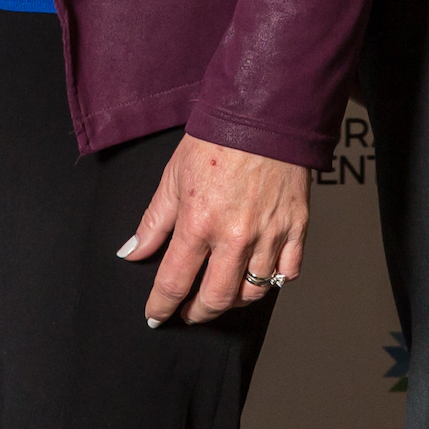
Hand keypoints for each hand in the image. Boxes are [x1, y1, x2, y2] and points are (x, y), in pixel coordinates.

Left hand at [121, 136, 309, 325]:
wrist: (263, 113)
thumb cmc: (216, 139)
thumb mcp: (173, 177)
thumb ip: (153, 222)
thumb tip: (131, 253)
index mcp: (199, 222)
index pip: (174, 281)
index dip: (161, 305)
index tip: (156, 315)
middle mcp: (235, 236)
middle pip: (216, 299)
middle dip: (197, 313)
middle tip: (188, 312)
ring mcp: (270, 235)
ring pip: (253, 292)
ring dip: (233, 300)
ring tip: (221, 293)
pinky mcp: (297, 228)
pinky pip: (288, 273)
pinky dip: (273, 281)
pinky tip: (259, 275)